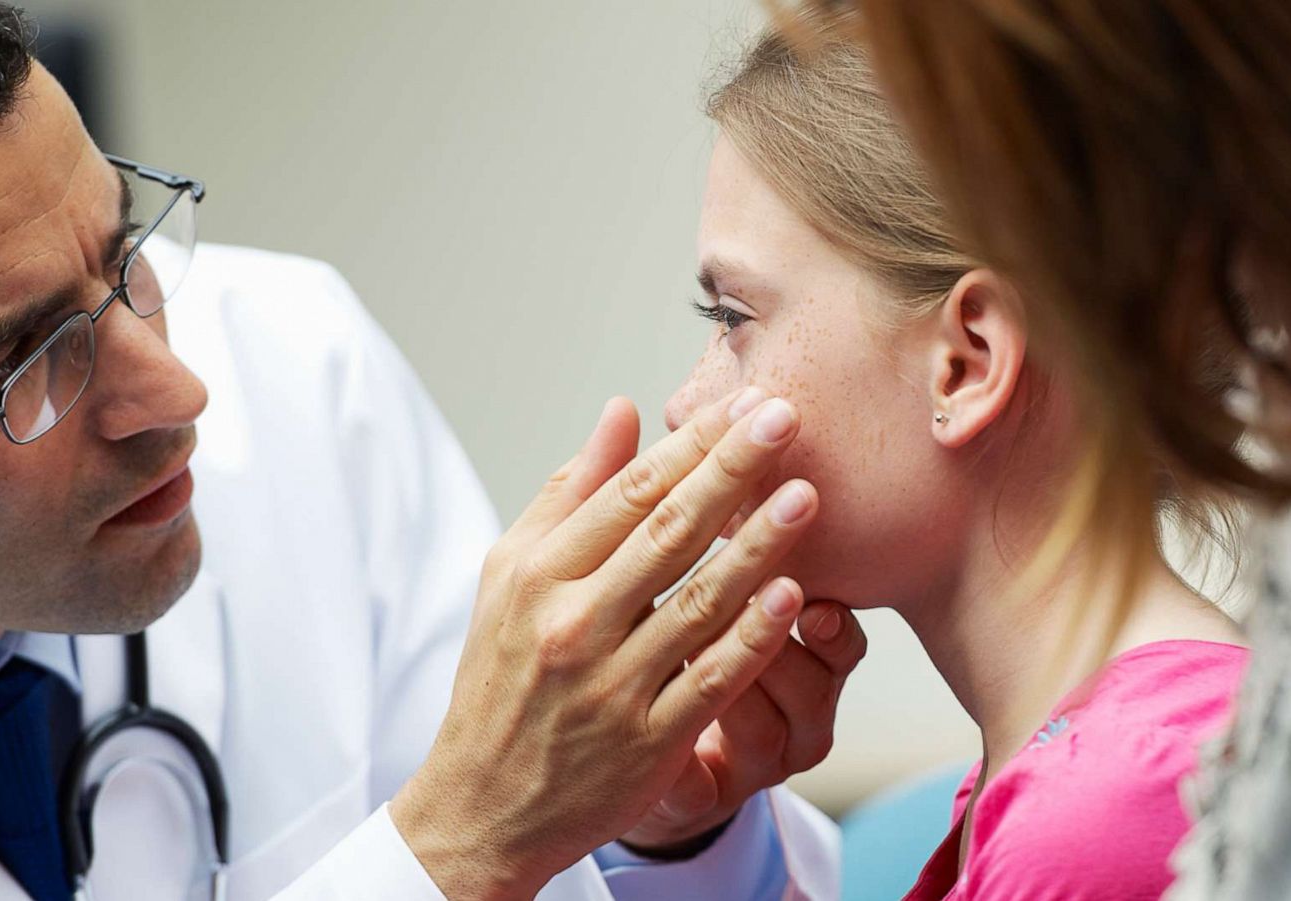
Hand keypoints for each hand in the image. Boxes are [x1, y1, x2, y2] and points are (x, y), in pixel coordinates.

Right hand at [391, 388, 819, 900]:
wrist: (484, 805)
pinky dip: (751, 638)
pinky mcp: (649, 744)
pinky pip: (711, 681)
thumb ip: (571, 492)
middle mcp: (573, 625)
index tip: (745, 405)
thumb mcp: (511, 575)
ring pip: (699, 602)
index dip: (693, 445)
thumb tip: (623, 410)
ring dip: (757, 545)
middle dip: (733, 471)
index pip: (628, 494)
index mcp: (538, 575)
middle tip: (786, 419)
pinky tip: (791, 595)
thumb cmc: (505, 674)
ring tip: (806, 497)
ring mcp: (612, 686)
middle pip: (668, 533)